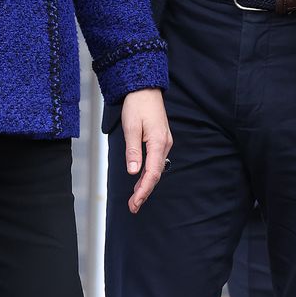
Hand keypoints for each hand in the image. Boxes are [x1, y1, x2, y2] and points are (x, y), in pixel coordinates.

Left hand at [121, 88, 172, 213]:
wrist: (145, 90)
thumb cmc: (138, 105)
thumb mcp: (131, 127)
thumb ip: (133, 151)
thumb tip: (134, 171)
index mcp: (158, 142)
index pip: (152, 173)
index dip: (143, 190)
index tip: (135, 202)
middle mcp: (164, 144)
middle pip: (155, 174)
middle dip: (144, 192)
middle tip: (133, 207)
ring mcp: (163, 143)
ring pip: (156, 170)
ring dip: (146, 185)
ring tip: (135, 199)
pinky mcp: (160, 141)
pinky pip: (155, 162)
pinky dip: (148, 174)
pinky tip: (141, 181)